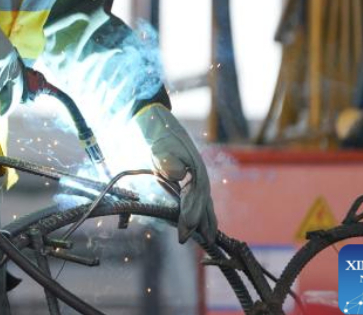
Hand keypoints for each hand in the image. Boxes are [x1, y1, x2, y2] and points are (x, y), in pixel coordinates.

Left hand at [132, 104, 217, 243]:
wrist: (155, 120)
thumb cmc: (157, 133)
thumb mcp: (159, 144)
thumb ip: (166, 159)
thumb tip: (176, 174)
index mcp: (195, 169)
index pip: (195, 198)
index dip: (191, 217)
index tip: (185, 232)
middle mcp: (199, 175)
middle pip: (204, 204)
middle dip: (202, 224)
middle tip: (200, 242)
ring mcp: (195, 176)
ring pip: (204, 202)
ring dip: (205, 220)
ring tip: (208, 239)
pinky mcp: (188, 177)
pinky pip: (197, 198)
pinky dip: (200, 211)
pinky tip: (200, 223)